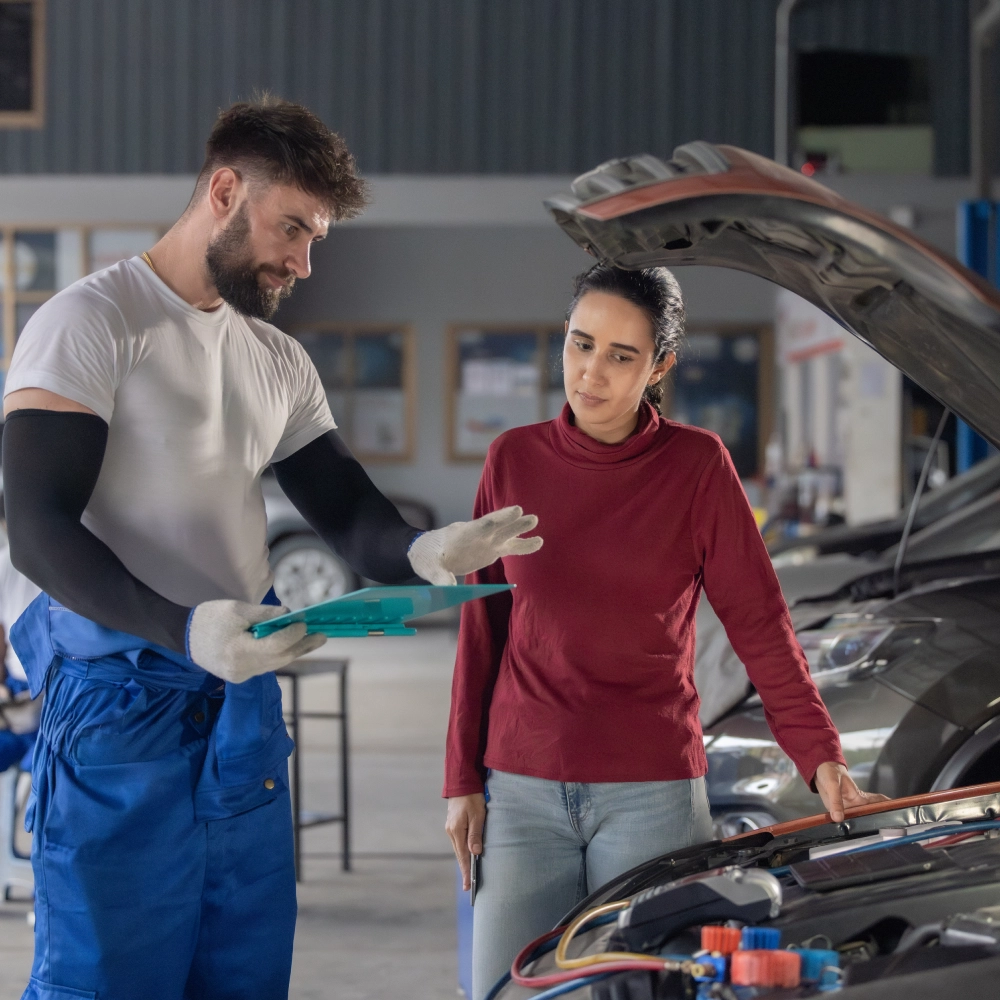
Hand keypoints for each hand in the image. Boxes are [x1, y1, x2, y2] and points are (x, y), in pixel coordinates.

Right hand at [187, 600, 325, 682]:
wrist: (182, 636)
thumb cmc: (209, 618)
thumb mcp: (237, 609)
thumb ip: (265, 614)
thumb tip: (289, 615)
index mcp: (238, 651)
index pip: (275, 646)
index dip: (292, 634)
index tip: (304, 622)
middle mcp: (241, 669)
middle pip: (279, 659)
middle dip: (302, 646)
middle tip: (322, 636)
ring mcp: (240, 676)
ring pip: (274, 664)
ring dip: (293, 651)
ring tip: (313, 640)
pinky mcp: (239, 677)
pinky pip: (265, 666)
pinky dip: (279, 655)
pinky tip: (291, 646)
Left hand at [408, 506, 542, 585]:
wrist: (427, 552)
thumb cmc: (427, 557)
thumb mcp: (430, 568)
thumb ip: (440, 577)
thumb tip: (447, 588)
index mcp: (463, 535)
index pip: (483, 525)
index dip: (500, 518)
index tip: (516, 510)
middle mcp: (477, 536)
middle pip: (498, 528)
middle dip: (513, 523)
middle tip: (530, 518)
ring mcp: (485, 542)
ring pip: (506, 535)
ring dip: (520, 529)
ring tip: (536, 520)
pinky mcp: (490, 550)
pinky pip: (509, 547)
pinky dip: (523, 546)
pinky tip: (538, 542)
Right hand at [446, 793, 485, 890]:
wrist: (462, 782)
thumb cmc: (472, 797)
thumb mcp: (478, 815)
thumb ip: (476, 834)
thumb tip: (475, 853)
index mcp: (456, 830)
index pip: (462, 856)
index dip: (466, 871)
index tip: (469, 886)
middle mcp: (451, 831)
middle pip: (459, 854)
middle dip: (465, 869)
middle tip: (469, 886)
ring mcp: (450, 828)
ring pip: (458, 848)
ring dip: (464, 860)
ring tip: (470, 874)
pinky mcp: (453, 824)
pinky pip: (458, 841)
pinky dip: (463, 850)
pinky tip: (468, 855)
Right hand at [815, 761, 888, 822]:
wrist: (826, 765)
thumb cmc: (825, 775)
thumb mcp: (831, 787)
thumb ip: (835, 802)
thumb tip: (838, 818)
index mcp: (837, 811)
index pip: (852, 820)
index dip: (863, 824)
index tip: (875, 826)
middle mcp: (846, 810)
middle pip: (863, 816)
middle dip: (876, 818)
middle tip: (891, 821)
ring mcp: (853, 804)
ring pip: (868, 809)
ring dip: (880, 809)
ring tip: (894, 812)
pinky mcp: (857, 797)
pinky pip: (869, 800)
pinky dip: (878, 801)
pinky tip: (886, 802)